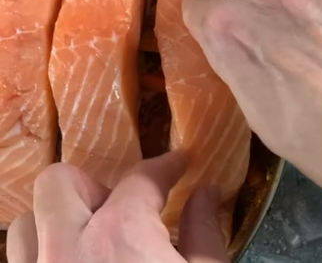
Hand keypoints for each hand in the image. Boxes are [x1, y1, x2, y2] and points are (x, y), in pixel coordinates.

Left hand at [7, 152, 227, 262]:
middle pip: (59, 183)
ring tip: (90, 238)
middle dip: (92, 184)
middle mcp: (66, 251)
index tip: (179, 162)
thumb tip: (206, 192)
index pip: (143, 178)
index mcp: (121, 237)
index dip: (167, 164)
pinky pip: (20, 262)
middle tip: (119, 204)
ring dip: (57, 221)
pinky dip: (43, 254)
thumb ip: (205, 232)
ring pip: (25, 224)